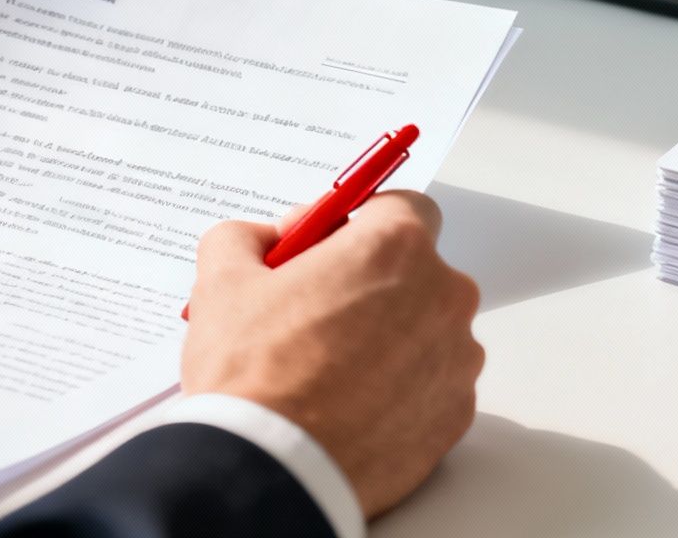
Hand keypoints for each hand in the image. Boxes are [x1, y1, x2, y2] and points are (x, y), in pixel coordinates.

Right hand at [182, 192, 483, 517]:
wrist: (273, 469)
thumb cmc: (253, 374)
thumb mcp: (222, 281)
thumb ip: (244, 238)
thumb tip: (261, 238)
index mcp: (394, 249)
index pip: (401, 206)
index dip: (359, 223)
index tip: (329, 244)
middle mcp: (442, 297)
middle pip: (414, 269)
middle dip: (371, 281)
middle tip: (316, 309)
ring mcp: (456, 360)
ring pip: (426, 328)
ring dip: (389, 335)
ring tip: (329, 366)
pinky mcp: (455, 415)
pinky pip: (432, 383)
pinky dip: (400, 387)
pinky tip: (351, 402)